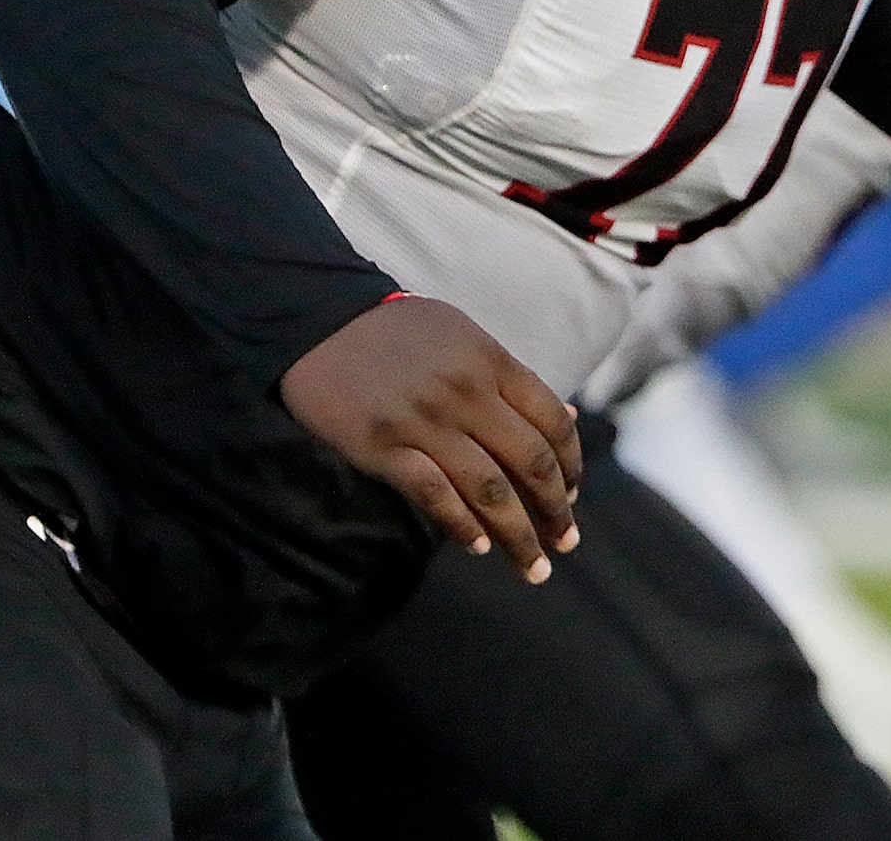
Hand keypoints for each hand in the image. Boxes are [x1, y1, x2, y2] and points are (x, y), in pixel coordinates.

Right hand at [279, 296, 582, 582]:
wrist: (319, 321)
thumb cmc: (398, 332)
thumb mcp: (465, 338)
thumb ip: (513, 380)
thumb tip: (569, 417)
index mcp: (491, 362)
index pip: (552, 423)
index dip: (571, 467)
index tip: (571, 498)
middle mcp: (467, 393)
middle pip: (530, 463)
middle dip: (555, 512)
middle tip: (565, 544)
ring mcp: (425, 422)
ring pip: (490, 491)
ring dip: (519, 536)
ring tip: (533, 568)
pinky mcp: (384, 447)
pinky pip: (436, 496)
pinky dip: (463, 527)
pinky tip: (479, 546)